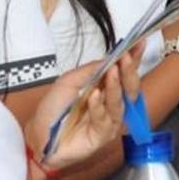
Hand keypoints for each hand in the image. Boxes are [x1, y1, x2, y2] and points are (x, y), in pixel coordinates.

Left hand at [26, 43, 143, 170]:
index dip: (133, 58)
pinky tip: (94, 96)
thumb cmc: (53, 110)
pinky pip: (105, 119)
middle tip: (127, 57)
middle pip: (130, 87)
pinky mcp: (104, 135)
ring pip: (120, 102)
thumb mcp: (68, 81)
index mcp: (105, 88)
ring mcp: (110, 120)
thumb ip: (90, 70)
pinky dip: (99, 106)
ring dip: (117, 86)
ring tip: (113, 72)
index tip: (139, 43)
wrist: (38, 136)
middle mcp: (111, 103)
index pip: (124, 72)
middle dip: (130, 70)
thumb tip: (110, 58)